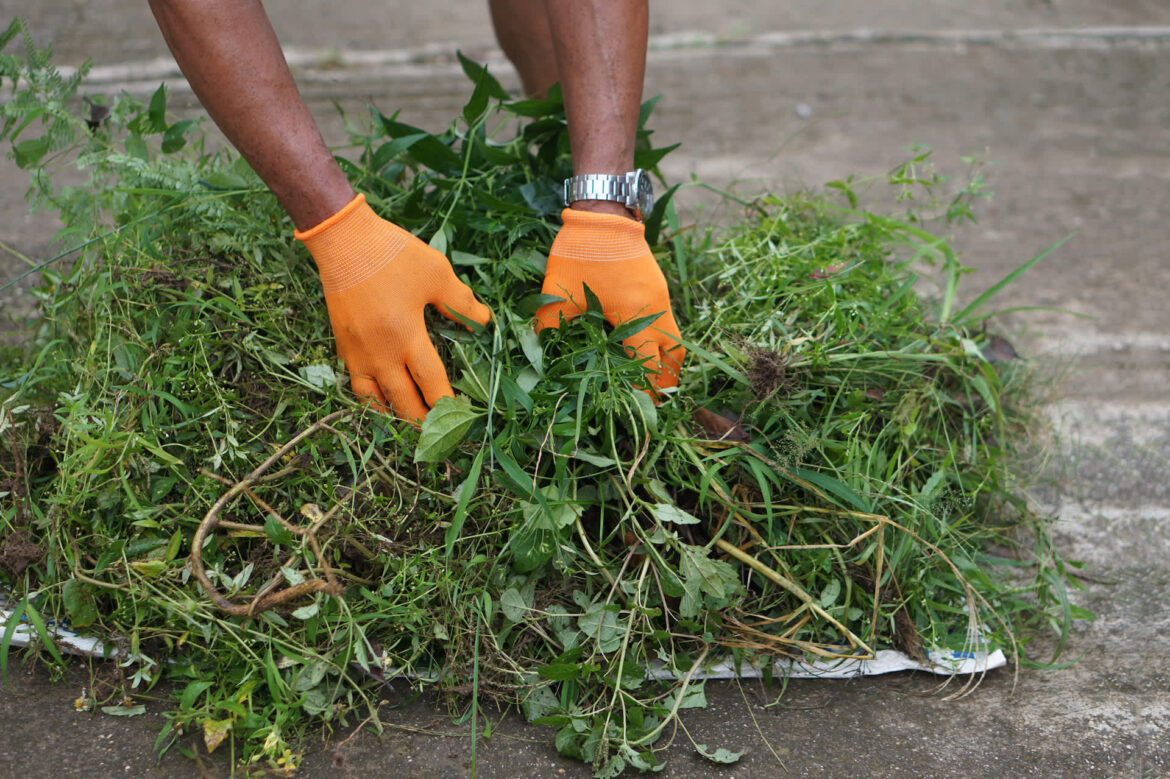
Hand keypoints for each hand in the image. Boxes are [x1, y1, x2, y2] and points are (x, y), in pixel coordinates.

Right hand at [296, 194, 491, 420]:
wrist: (342, 241)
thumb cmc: (392, 255)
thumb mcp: (436, 273)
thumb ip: (461, 302)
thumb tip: (484, 321)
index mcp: (407, 336)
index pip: (431, 382)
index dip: (446, 404)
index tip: (461, 418)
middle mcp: (380, 353)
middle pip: (403, 402)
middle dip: (422, 422)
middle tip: (438, 437)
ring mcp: (357, 353)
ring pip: (375, 401)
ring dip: (394, 418)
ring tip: (410, 429)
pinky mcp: (342, 346)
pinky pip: (356, 386)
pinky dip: (370, 402)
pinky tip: (380, 404)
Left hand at [535, 208, 684, 394]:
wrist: (602, 213)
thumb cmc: (581, 254)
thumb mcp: (559, 294)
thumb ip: (549, 326)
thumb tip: (536, 352)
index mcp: (637, 316)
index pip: (648, 365)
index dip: (645, 390)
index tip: (639, 410)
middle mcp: (658, 309)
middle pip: (674, 354)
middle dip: (666, 379)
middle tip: (654, 400)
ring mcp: (662, 296)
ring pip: (676, 337)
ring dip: (667, 359)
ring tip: (654, 378)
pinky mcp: (658, 287)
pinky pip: (668, 321)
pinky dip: (661, 339)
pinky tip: (643, 346)